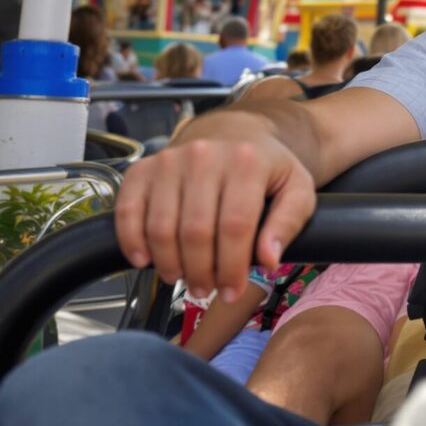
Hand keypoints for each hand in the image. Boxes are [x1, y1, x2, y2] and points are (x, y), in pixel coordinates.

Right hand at [114, 132, 312, 306]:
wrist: (234, 134)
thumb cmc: (266, 168)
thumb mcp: (296, 189)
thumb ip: (288, 223)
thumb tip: (268, 260)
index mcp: (247, 162)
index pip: (235, 226)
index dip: (232, 266)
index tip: (232, 292)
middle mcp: (205, 157)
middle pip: (195, 231)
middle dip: (199, 271)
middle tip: (205, 290)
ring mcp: (169, 161)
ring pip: (161, 226)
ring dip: (168, 263)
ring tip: (181, 278)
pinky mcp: (143, 169)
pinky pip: (128, 211)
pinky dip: (132, 241)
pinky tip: (144, 261)